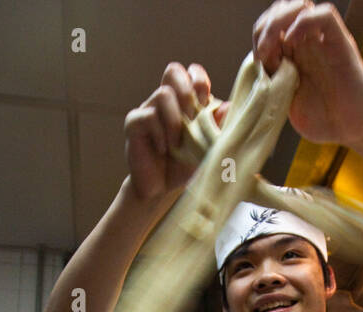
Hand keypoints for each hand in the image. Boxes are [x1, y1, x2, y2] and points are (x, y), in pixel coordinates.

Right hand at [124, 62, 229, 200]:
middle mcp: (165, 101)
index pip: (192, 73)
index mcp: (185, 102)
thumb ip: (218, 127)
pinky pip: (148, 116)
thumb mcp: (207, 147)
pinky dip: (160, 134)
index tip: (206, 103)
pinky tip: (163, 149)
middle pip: (173, 71)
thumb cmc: (185, 166)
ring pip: (163, 94)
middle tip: (192, 117)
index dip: (199, 81)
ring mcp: (148, 110)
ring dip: (176, 120)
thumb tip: (229, 106)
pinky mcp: (134, 124)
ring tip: (178, 143)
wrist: (161, 189)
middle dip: (187, 91)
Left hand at [252, 1, 362, 146]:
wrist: (353, 131)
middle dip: (266, 26)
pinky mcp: (341, 44)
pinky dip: (303, 23)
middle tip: (263, 53)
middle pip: (283, 9)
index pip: (272, 25)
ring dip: (279, 21)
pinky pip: (324, 16)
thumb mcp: (284, 105)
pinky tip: (293, 43)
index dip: (260, 36)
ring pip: (300, 5)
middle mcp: (309, 42)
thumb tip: (233, 98)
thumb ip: (266, 91)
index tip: (257, 62)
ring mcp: (324, 41)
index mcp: (295, 54)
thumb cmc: (325, 121)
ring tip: (273, 48)